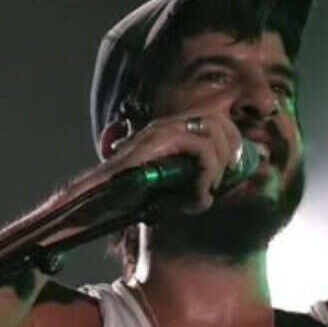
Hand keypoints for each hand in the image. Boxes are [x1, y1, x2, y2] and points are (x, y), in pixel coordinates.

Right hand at [100, 114, 242, 212]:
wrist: (94, 206)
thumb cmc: (129, 200)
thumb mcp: (172, 186)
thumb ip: (196, 177)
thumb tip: (227, 179)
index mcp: (173, 132)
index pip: (217, 119)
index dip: (233, 142)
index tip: (231, 173)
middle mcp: (167, 126)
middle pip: (220, 121)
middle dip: (230, 154)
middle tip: (218, 185)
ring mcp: (161, 132)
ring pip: (214, 133)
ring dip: (217, 169)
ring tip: (202, 195)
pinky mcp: (156, 144)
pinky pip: (201, 149)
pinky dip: (206, 177)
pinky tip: (194, 200)